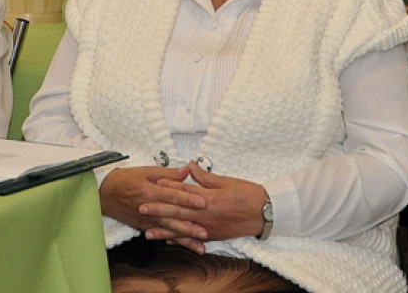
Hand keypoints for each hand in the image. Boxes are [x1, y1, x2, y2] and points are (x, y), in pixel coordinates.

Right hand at [99, 165, 204, 238]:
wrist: (104, 194)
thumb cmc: (125, 180)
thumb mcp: (146, 171)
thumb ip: (168, 173)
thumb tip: (187, 170)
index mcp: (151, 191)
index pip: (173, 196)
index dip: (189, 200)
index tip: (204, 202)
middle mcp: (150, 209)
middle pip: (173, 218)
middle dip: (190, 225)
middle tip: (206, 231)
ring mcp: (147, 220)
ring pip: (169, 230)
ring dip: (185, 238)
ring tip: (200, 244)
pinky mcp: (144, 227)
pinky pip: (162, 235)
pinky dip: (174, 241)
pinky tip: (185, 246)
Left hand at [139, 163, 266, 251]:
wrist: (265, 213)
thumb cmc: (248, 194)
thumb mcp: (226, 181)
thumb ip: (205, 177)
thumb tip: (190, 167)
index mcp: (209, 198)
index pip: (184, 191)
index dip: (168, 187)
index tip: (153, 184)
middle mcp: (207, 214)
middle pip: (178, 211)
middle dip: (159, 210)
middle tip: (142, 207)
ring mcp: (209, 227)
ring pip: (182, 229)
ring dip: (164, 230)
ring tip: (148, 231)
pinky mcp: (213, 236)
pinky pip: (193, 238)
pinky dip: (180, 240)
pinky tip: (169, 241)